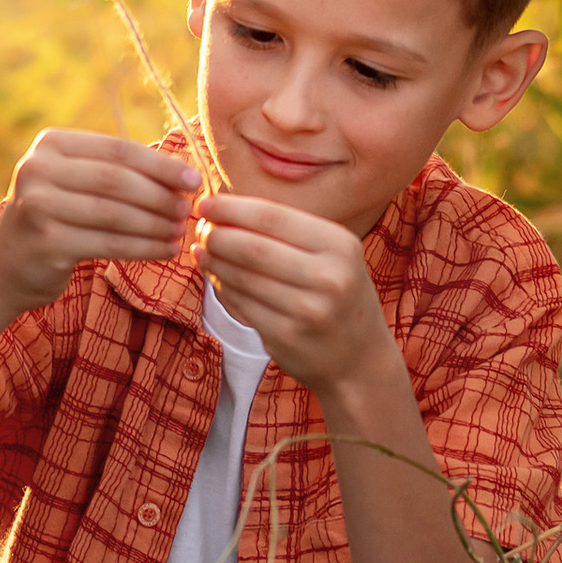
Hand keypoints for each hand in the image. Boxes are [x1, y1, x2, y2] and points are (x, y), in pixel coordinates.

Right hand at [0, 130, 199, 314]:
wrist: (7, 267)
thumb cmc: (56, 217)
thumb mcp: (74, 182)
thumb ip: (115, 170)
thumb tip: (183, 174)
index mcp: (50, 144)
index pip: (117, 149)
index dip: (160, 164)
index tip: (194, 179)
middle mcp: (38, 169)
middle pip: (117, 180)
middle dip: (161, 195)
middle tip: (190, 209)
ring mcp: (38, 206)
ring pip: (115, 214)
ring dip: (156, 224)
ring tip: (181, 231)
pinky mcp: (46, 242)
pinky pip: (109, 243)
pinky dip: (143, 247)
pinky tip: (166, 250)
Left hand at [195, 190, 391, 401]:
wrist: (361, 358)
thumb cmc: (339, 293)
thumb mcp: (331, 254)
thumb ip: (285, 232)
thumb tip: (221, 212)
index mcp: (339, 245)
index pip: (272, 217)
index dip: (231, 208)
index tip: (205, 203)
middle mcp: (328, 277)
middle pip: (252, 248)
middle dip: (217, 235)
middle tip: (200, 230)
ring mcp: (307, 311)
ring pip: (242, 278)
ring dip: (214, 262)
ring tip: (202, 251)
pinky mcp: (286, 337)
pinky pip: (242, 305)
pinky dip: (223, 288)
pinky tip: (217, 277)